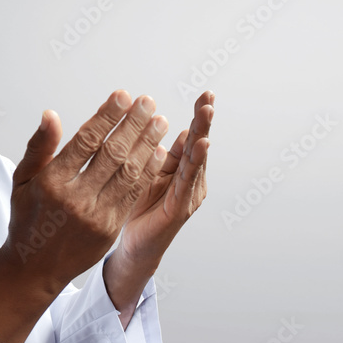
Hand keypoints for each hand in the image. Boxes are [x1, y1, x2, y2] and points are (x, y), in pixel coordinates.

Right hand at [0, 90, 168, 342]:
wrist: (34, 268)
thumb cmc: (27, 217)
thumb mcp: (21, 181)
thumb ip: (39, 147)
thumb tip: (51, 114)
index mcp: (52, 182)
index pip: (85, 141)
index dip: (107, 116)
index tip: (123, 96)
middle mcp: (76, 199)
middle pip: (112, 153)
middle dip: (134, 124)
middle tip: (148, 102)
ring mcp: (96, 216)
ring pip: (128, 173)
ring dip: (147, 144)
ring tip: (159, 121)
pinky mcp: (110, 229)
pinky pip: (133, 194)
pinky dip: (148, 171)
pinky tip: (158, 152)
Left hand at [104, 90, 213, 316]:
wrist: (133, 248)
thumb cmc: (136, 210)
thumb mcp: (141, 174)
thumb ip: (148, 153)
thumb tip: (150, 128)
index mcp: (178, 170)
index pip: (189, 138)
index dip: (197, 118)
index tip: (205, 94)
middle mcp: (188, 180)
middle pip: (197, 145)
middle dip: (203, 120)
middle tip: (209, 96)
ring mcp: (188, 194)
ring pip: (195, 159)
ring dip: (202, 133)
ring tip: (207, 112)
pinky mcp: (180, 208)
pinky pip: (187, 181)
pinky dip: (195, 161)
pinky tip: (201, 144)